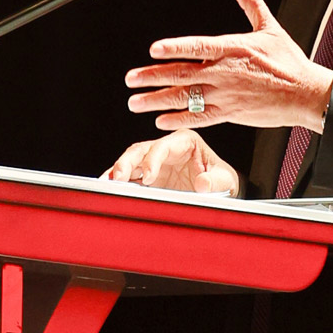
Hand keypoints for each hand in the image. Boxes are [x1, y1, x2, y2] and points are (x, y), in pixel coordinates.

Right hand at [102, 130, 240, 195]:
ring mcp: (154, 162)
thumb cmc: (221, 180)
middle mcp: (167, 148)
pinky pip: (129, 177)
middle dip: (127, 162)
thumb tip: (202, 184)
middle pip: (141, 150)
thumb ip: (215, 181)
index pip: (164, 146)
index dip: (153, 159)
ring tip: (108, 183)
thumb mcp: (225, 180)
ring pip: (130, 161)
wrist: (218, 191)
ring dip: (118, 171)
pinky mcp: (147, 177)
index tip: (148, 176)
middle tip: (119, 178)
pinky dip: (117, 181)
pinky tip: (107, 187)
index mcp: (185, 141)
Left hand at [124, 0, 332, 133]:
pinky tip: (160, 120)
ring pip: (184, 98)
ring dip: (156, 100)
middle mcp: (224, 72)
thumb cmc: (289, 63)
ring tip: (135, 101)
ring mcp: (225, 95)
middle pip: (181, 74)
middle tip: (130, 79)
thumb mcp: (270, 27)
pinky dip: (178, 119)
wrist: (306, 94)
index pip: (196, 46)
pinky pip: (198, 118)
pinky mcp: (229, 114)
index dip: (174, 48)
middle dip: (152, 77)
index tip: (153, 50)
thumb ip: (250, 2)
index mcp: (232, 48)